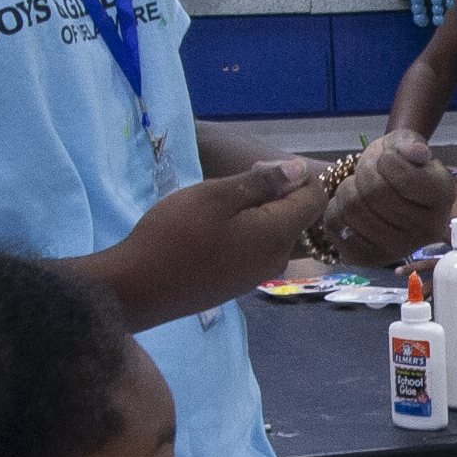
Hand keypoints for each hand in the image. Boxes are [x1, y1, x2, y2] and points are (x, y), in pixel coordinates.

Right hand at [118, 156, 330, 309]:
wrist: (140, 287)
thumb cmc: (176, 234)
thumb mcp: (216, 196)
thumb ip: (262, 182)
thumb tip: (301, 171)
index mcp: (278, 235)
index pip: (316, 198)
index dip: (295, 175)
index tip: (257, 169)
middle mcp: (277, 259)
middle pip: (297, 217)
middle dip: (276, 192)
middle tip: (234, 184)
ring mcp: (258, 275)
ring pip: (275, 233)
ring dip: (258, 212)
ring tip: (220, 205)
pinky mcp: (239, 283)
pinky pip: (257, 250)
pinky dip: (246, 232)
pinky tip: (214, 229)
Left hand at [328, 130, 455, 262]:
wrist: (385, 190)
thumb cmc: (398, 163)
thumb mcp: (405, 143)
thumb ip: (410, 143)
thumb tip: (417, 152)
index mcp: (443, 197)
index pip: (405, 179)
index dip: (386, 161)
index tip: (386, 159)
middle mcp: (427, 230)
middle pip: (375, 193)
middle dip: (364, 172)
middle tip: (368, 171)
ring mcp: (400, 249)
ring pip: (353, 209)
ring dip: (346, 189)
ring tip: (358, 187)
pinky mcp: (370, 259)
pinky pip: (337, 226)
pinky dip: (335, 208)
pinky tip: (350, 206)